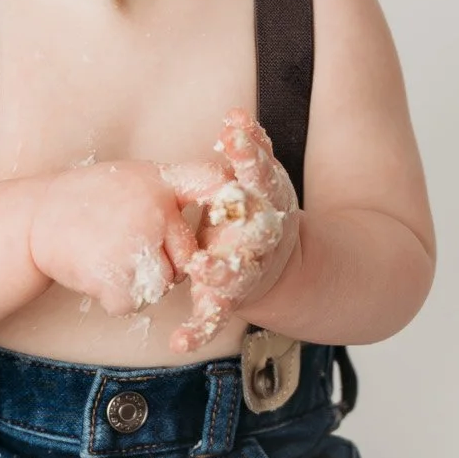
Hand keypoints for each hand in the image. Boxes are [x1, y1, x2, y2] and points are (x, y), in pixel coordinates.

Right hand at [28, 157, 231, 318]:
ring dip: (139, 284)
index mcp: (159, 182)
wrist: (34, 220)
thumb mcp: (131, 177)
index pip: (212, 182)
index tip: (246, 206)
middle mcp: (155, 210)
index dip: (232, 197)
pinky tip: (95, 274)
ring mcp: (137, 243)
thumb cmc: (82, 200)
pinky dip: (115, 298)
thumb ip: (169, 188)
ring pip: (163, 285)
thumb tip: (217, 186)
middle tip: (127, 250)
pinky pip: (133, 301)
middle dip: (165, 265)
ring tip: (107, 257)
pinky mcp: (117, 275)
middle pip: (187, 258)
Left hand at [165, 110, 299, 355]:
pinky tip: (177, 343)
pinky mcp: (227, 303)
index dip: (249, 155)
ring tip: (200, 269)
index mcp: (266, 206)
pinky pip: (209, 319)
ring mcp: (245, 274)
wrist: (281, 271)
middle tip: (224, 201)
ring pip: (233, 275)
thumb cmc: (257, 215)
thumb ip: (249, 151)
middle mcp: (260, 242)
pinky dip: (194, 332)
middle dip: (241, 214)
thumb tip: (235, 114)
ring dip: (218, 272)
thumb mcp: (260, 182)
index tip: (233, 134)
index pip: (261, 176)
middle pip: (255, 227)